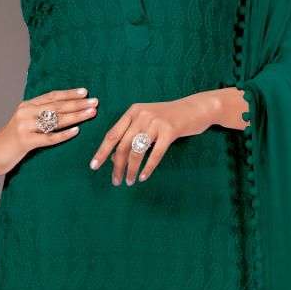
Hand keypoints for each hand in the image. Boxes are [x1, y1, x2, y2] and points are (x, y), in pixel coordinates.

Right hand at [0, 87, 98, 175]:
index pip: (52, 96)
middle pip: (57, 106)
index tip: (85, 92)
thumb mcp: (25, 121)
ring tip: (91, 113)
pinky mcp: (25, 141)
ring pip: (55, 120)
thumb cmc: (14, 138)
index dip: (69, 94)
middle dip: (78, 104)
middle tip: (95, 102)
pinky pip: (49, 138)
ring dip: (76, 116)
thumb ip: (40, 114)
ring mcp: (25, 126)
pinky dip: (64, 134)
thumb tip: (64, 109)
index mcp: (27, 105)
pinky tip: (76, 131)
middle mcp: (26, 112)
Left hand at [89, 91, 233, 185]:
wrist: (196, 108)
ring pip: (137, 151)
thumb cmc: (169, 118)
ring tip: (129, 182)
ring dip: (131, 169)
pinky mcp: (170, 131)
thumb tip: (114, 159)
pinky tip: (142, 177)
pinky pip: (155, 154)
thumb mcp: (147, 122)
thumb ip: (131, 136)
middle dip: (117, 166)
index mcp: (132, 112)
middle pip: (123, 145)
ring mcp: (155, 122)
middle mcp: (141, 115)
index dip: (102, 152)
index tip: (94, 166)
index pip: (112, 134)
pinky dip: (147, 168)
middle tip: (116, 181)